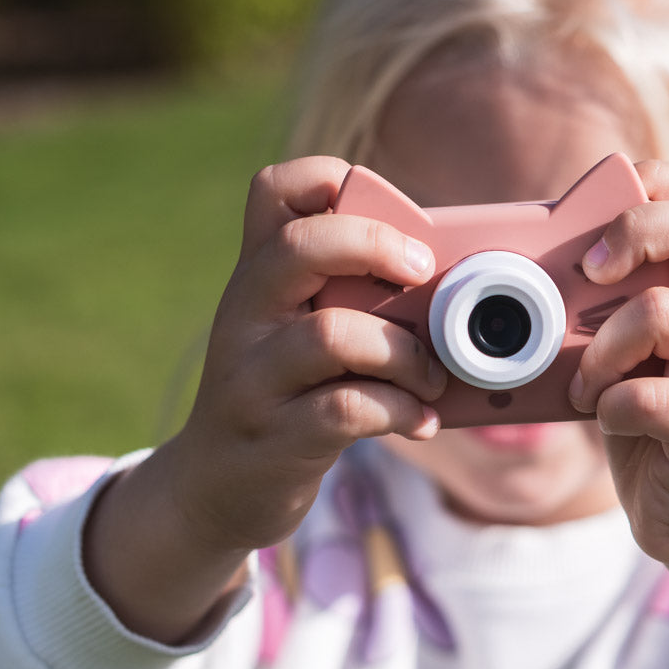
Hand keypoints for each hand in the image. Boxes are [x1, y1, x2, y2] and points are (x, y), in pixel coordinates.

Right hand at [84, 156, 445, 642]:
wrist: (214, 491)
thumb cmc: (286, 399)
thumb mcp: (300, 334)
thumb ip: (354, 299)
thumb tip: (454, 285)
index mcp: (258, 278)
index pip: (272, 191)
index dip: (328, 177)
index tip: (393, 213)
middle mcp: (244, 317)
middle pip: (299, 247)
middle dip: (376, 247)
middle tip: (425, 273)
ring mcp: (251, 380)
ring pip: (332, 336)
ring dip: (405, 354)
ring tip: (432, 377)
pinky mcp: (271, 440)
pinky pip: (345, 410)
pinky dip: (399, 410)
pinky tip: (419, 422)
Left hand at [568, 160, 668, 565]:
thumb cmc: (657, 419)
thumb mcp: (637, 347)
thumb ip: (616, 299)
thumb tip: (540, 254)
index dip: (652, 187)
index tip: (599, 231)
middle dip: (629, 235)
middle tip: (587, 274)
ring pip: (660, 313)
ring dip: (600, 349)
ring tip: (588, 383)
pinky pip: (650, 396)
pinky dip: (610, 406)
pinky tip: (608, 418)